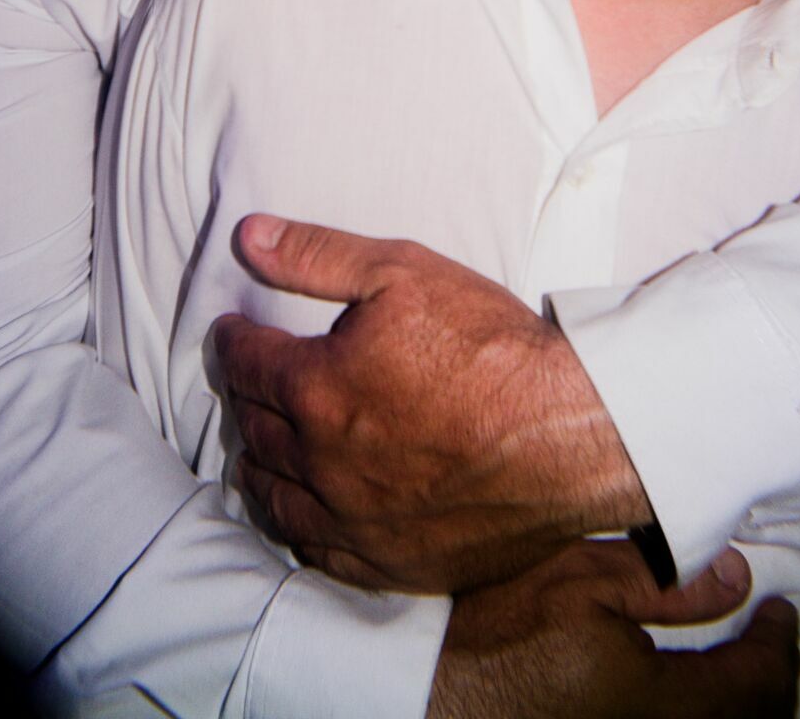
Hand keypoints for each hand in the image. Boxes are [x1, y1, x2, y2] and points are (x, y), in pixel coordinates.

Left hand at [215, 215, 652, 592]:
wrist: (569, 434)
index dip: (232, 341)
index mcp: (317, 389)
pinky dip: (296, 523)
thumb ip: (317, 256)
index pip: (246, 364)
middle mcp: (322, 463)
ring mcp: (354, 520)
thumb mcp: (403, 272)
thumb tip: (247, 237)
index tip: (230, 332)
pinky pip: (317, 549)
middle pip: (254, 428)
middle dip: (244, 396)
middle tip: (246, 379)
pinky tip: (300, 508)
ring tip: (258, 445)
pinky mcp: (389, 561)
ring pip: (275, 495)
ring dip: (258, 463)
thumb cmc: (492, 347)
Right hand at [428, 541, 799, 718]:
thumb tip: (732, 576)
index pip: (751, 684)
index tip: (776, 612)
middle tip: (766, 634)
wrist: (426, 684)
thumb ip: (661, 578)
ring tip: (736, 661)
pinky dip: (705, 714)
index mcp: (657, 703)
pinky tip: (691, 689)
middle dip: (764, 677)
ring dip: (739, 702)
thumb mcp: (575, 578)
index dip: (772, 643)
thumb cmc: (491, 626)